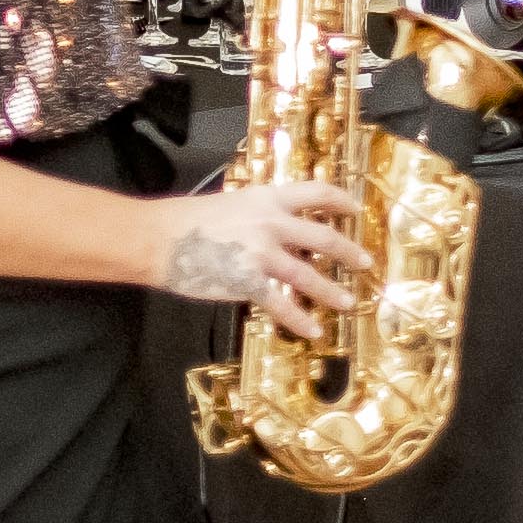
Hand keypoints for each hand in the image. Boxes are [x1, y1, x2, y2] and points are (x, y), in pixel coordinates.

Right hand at [155, 179, 372, 331]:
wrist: (157, 237)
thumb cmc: (186, 221)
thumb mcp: (232, 204)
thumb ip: (258, 215)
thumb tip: (279, 230)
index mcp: (268, 199)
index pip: (317, 192)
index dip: (341, 200)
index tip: (356, 210)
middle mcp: (272, 223)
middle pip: (324, 236)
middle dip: (349, 252)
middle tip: (365, 263)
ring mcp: (262, 253)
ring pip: (309, 275)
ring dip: (331, 292)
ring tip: (348, 303)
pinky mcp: (248, 281)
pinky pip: (281, 304)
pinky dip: (299, 320)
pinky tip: (312, 331)